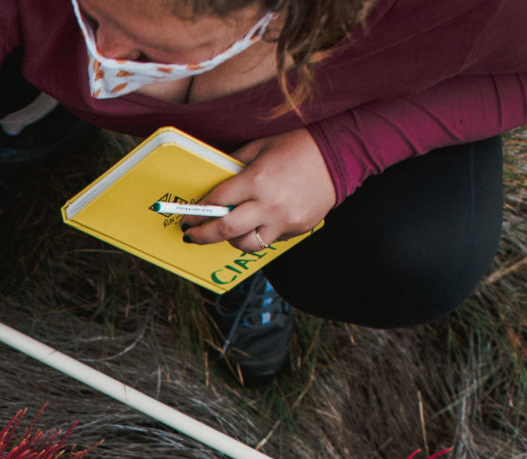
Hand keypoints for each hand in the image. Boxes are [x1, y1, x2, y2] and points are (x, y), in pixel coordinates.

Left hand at [185, 129, 337, 253]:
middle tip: (191, 235)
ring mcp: (284, 221)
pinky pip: (269, 240)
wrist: (339, 155)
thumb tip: (214, 184)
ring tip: (227, 231)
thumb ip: (235, 166)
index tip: (187, 216)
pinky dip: (257, 235)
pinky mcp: (296, 229)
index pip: (217, 201)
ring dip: (231, 240)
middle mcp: (269, 205)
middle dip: (202, 235)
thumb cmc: (298, 146)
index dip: (197, 211)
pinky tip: (255, 225)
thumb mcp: (260, 147)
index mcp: (257, 180)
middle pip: (225, 230)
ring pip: (246, 244)